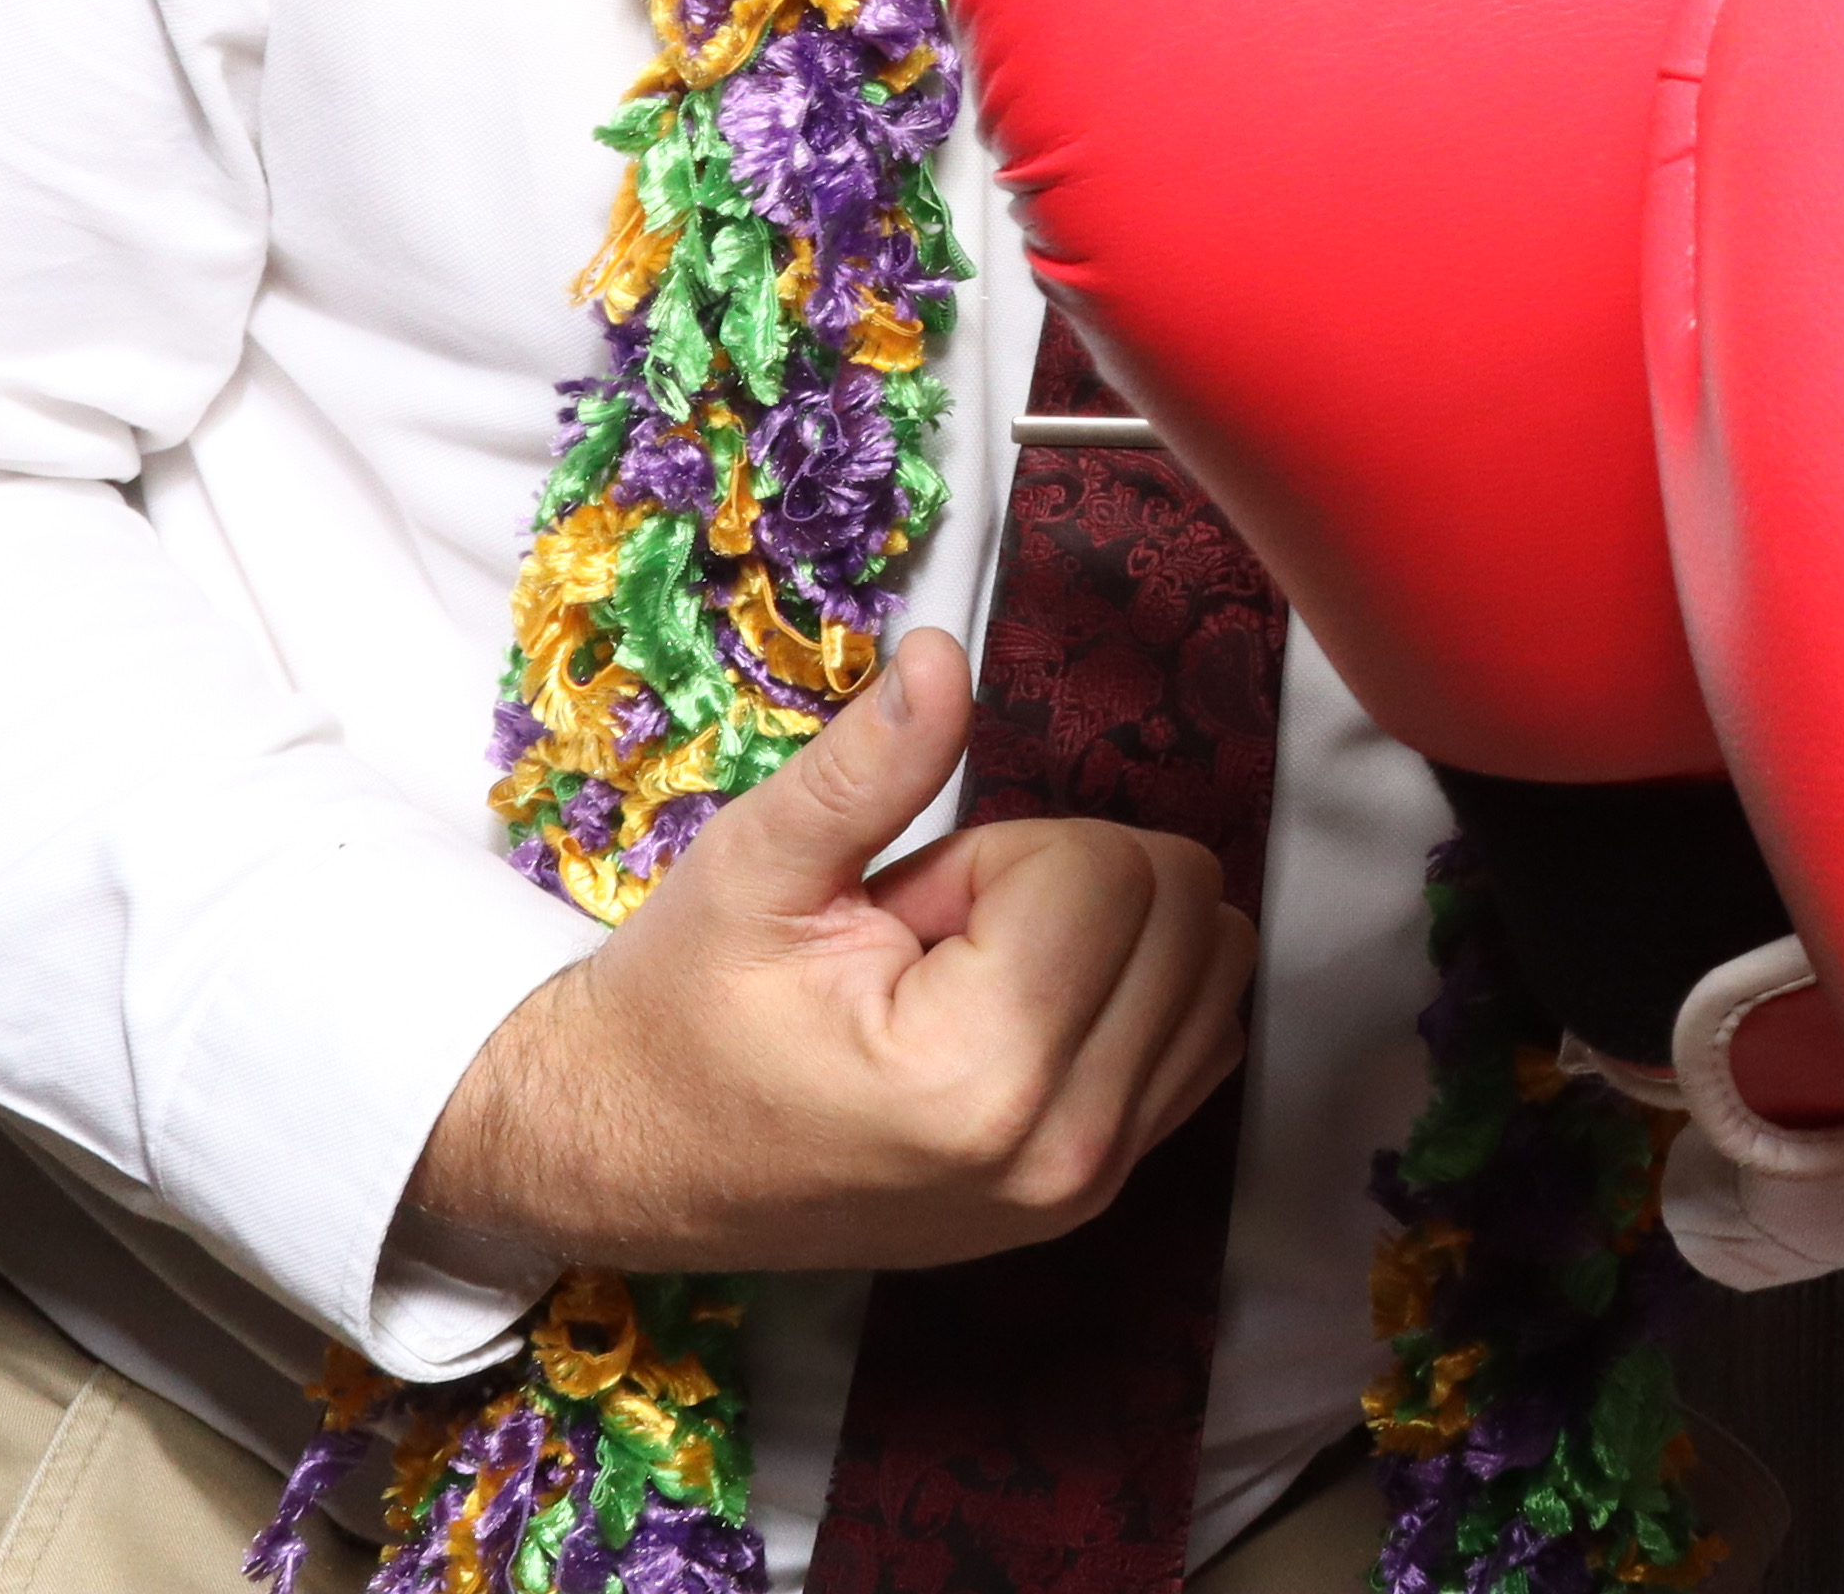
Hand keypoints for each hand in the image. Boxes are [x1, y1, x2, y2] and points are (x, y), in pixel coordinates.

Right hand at [407, 631, 1257, 1273]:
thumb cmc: (681, 1019)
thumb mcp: (756, 867)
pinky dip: (1141, 987)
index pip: (1107, 866)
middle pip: (1182, 904)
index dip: (999, 853)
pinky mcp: (1102, 1190)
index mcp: (979, 1076)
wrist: (627, 1161)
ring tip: (971, 977)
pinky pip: (1205, 1030)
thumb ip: (873, 763)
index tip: (909, 908)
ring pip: (1216, 959)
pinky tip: (1023, 1006)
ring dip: (1110, 935)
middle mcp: (1064, 1149)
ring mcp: (1094, 1184)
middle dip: (1064, 885)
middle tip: (937, 939)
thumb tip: (944, 653)